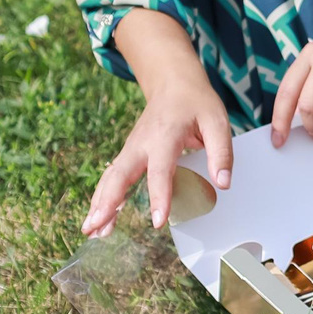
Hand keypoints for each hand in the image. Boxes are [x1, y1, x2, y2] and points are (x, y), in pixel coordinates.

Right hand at [86, 42, 232, 237]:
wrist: (173, 82)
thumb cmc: (197, 102)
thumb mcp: (217, 121)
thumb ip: (221, 152)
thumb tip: (223, 183)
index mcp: (165, 136)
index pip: (160, 171)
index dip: (159, 196)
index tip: (158, 221)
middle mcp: (141, 144)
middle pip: (120, 175)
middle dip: (107, 202)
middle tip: (95, 227)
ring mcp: (131, 149)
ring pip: (110, 178)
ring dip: (99, 203)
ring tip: (89, 230)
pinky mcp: (129, 154)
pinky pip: (112, 177)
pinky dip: (102, 196)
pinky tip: (98, 218)